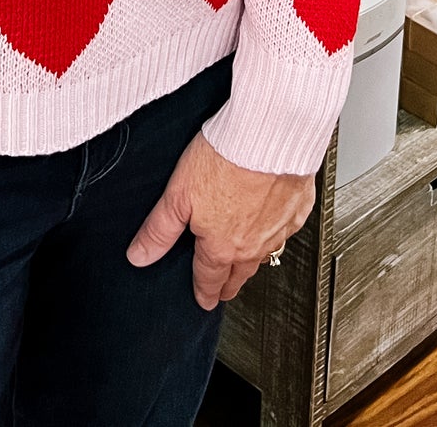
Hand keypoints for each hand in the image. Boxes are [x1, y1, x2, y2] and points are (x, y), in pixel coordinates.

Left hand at [127, 134, 314, 308]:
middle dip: (228, 285)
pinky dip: (276, 232)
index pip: (209, 278)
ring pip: (264, 255)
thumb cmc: (225, 158)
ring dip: (252, 261)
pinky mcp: (297, 209)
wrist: (269, 135)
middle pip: (239, 275)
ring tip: (244, 263)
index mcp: (222, 246)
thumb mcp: (178, 195)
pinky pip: (286, 230)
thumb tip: (139, 256)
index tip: (203, 300)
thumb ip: (159, 230)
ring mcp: (278, 229)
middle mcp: (253, 245)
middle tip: (223, 291)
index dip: (204, 292)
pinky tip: (271, 224)